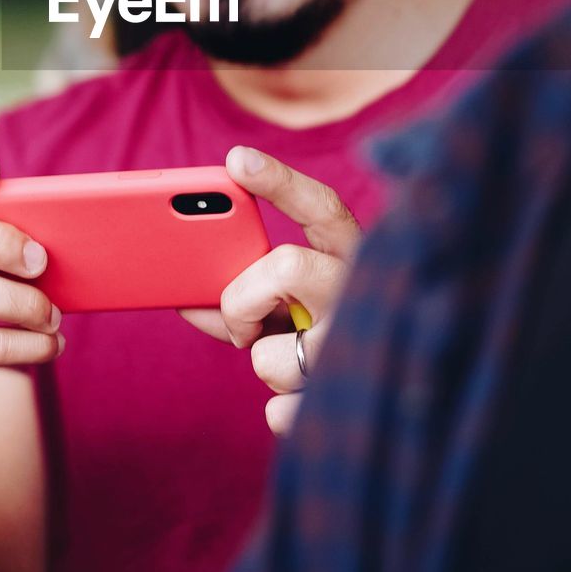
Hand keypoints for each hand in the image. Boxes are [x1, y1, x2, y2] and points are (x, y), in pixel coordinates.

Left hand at [181, 145, 360, 435]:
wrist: (383, 402)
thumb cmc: (317, 336)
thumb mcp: (287, 305)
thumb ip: (242, 292)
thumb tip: (187, 299)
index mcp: (353, 258)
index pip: (323, 207)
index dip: (280, 181)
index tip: (236, 159)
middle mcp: (366, 296)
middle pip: (288, 265)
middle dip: (242, 298)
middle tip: (240, 318)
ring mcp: (362, 350)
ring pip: (274, 354)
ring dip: (264, 364)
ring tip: (285, 365)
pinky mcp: (351, 404)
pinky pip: (283, 411)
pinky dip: (277, 411)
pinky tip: (290, 404)